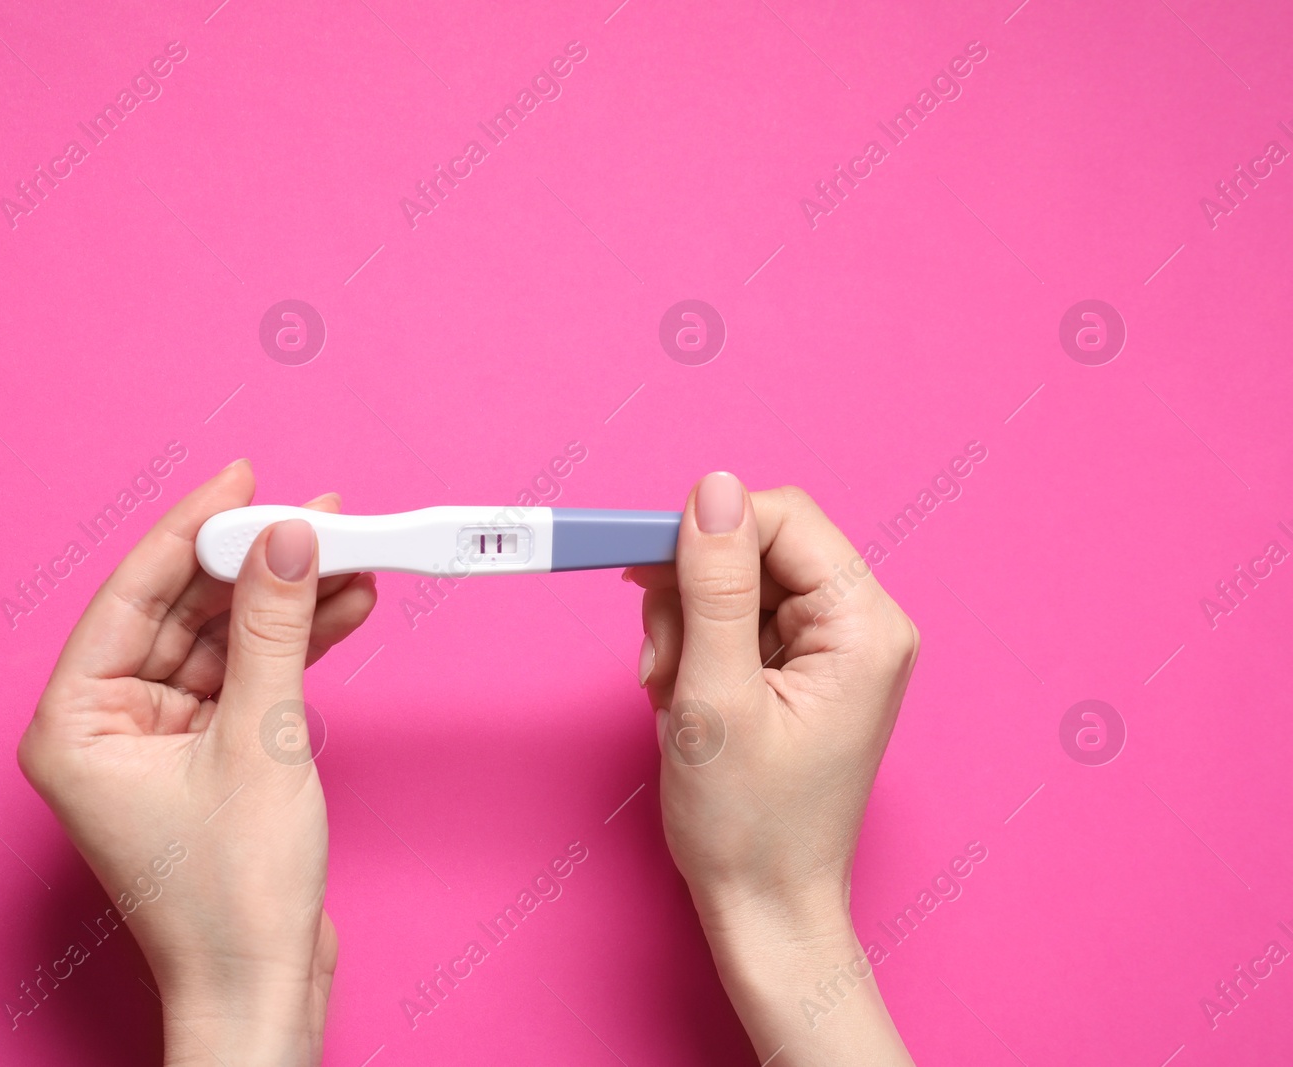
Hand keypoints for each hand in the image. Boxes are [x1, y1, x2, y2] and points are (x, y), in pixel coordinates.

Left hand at [18, 459, 376, 1066]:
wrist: (265, 989)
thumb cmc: (233, 896)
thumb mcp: (261, 740)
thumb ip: (274, 628)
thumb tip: (290, 537)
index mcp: (76, 724)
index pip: (133, 595)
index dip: (190, 528)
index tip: (240, 478)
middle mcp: (106, 728)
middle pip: (183, 614)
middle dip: (253, 565)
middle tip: (316, 516)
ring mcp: (158, 745)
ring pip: (223, 645)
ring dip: (286, 604)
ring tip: (350, 554)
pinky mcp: (206, 760)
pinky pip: (246, 681)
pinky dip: (294, 649)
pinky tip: (344, 609)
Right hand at [628, 474, 918, 1065]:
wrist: (763, 907)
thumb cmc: (748, 825)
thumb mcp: (716, 697)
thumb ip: (715, 586)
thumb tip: (711, 488)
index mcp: (864, 626)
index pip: (781, 517)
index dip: (705, 532)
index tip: (640, 571)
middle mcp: (861, 625)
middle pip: (756, 545)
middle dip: (691, 594)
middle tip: (661, 663)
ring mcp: (831, 647)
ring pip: (734, 581)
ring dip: (684, 627)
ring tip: (674, 694)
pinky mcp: (800, 666)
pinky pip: (734, 619)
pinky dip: (694, 650)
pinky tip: (685, 699)